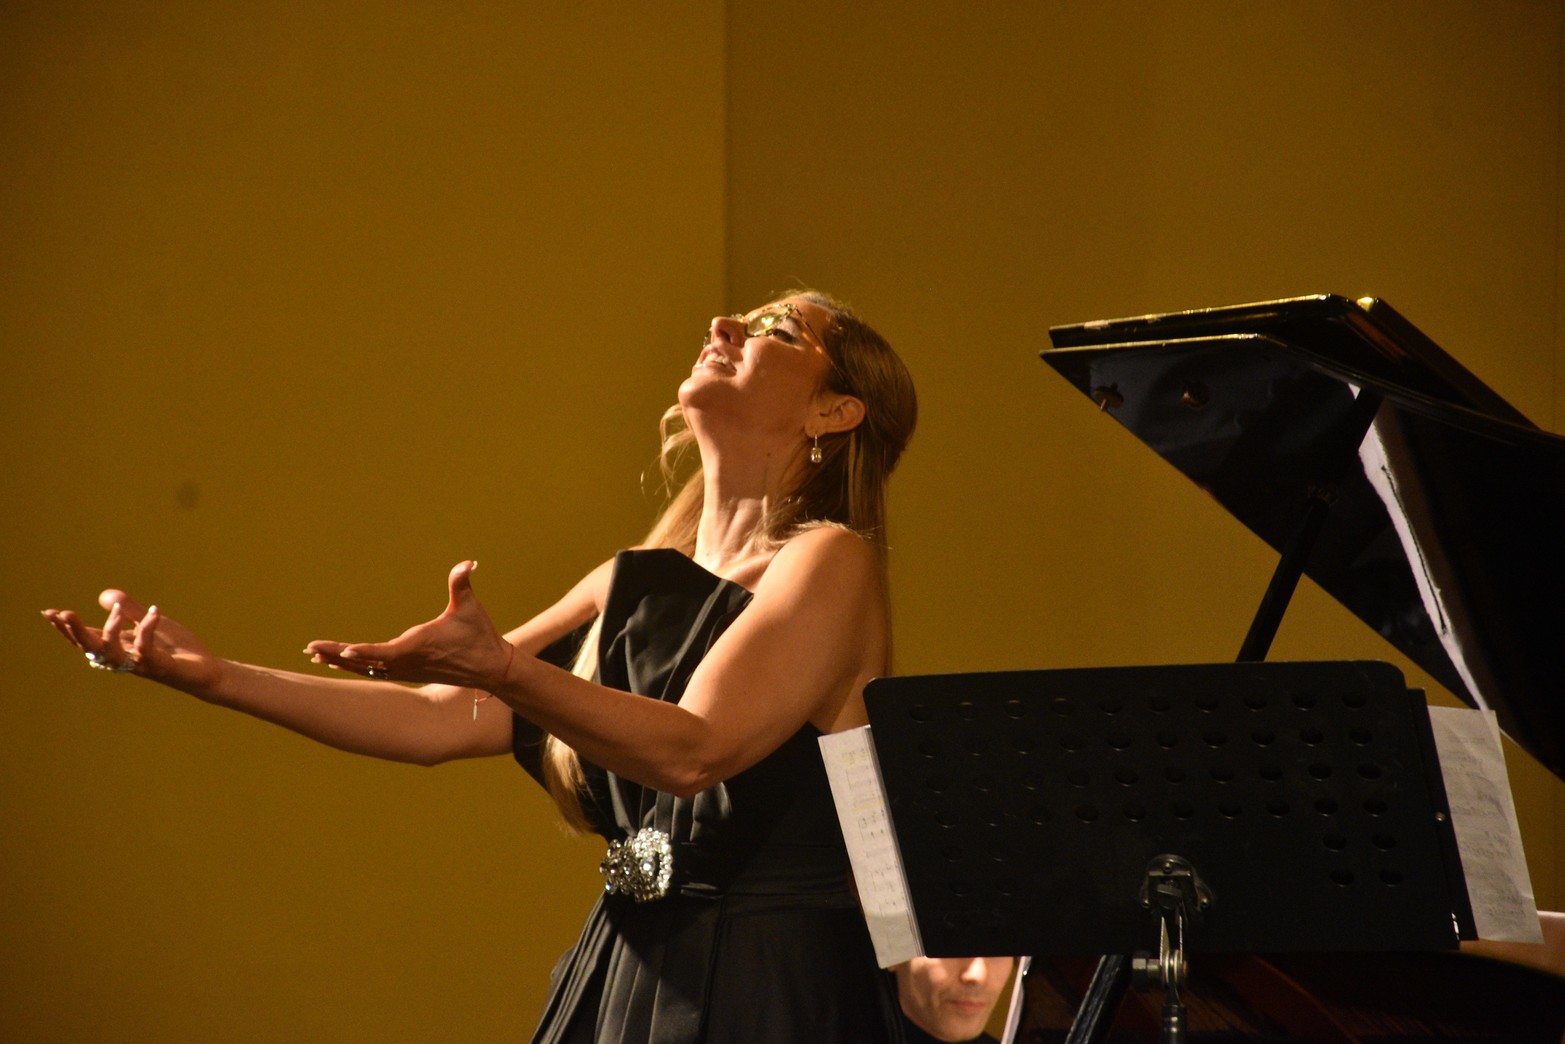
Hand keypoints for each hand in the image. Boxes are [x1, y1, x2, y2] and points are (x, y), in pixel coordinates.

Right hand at [42, 591, 222, 694]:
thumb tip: (105, 596)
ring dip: (109, 632)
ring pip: (113, 654)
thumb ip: (129, 611)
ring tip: (116, 609)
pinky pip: (147, 648)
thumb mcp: (150, 624)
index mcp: (119, 648)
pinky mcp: (160, 667)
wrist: (206, 670)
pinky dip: (148, 628)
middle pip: (92, 648)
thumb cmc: (175, 649)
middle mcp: (125, 659)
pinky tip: (154, 611)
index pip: (87, 639)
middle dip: (76, 632)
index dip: (67, 629)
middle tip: (64, 614)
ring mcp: (141, 665)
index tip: (48, 612)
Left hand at [305, 561, 514, 690]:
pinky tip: (341, 661)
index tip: (344, 650)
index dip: (365, 651)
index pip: (385, 652)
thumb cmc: (479, 635)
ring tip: (317, 655)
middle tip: (310, 649)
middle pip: (366, 662)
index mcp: (419, 646)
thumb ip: (462, 583)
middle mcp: (408, 661)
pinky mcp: (408, 673)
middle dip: (337, 654)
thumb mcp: (470, 607)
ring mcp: (407, 670)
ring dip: (342, 661)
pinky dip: (355, 665)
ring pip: (367, 669)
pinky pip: (374, 671)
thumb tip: (468, 563)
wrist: (491, 668)